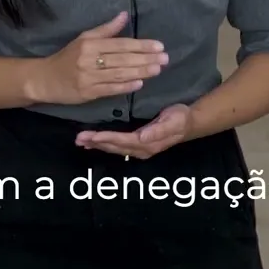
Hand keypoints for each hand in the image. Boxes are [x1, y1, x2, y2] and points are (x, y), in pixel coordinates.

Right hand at [24, 12, 167, 105]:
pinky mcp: (88, 93)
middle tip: (165, 58)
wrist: (45, 79)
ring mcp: (88, 78)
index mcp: (90, 44)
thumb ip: (106, 29)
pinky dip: (125, 86)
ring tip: (158, 69)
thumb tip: (124, 15)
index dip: (141, 45)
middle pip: (123, 59)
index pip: (120, 44)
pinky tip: (139, 84)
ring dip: (141, 72)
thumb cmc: (67, 57)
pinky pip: (110, 89)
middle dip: (146, 59)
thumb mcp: (84, 38)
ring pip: (119, 74)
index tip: (159, 45)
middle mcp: (89, 60)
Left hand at [75, 104, 192, 159]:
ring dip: (97, 145)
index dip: (107, 139)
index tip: (93, 136)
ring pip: (114, 148)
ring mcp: (139, 148)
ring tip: (81, 141)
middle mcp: (141, 149)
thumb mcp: (173, 121)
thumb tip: (142, 138)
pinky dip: (104, 144)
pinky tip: (94, 142)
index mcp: (147, 144)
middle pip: (115, 147)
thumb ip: (158, 130)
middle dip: (96, 143)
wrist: (189, 123)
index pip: (123, 141)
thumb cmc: (180, 119)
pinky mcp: (137, 144)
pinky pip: (117, 146)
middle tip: (79, 138)